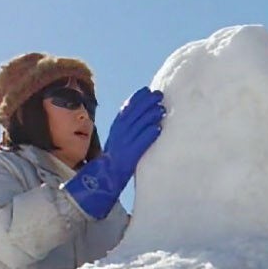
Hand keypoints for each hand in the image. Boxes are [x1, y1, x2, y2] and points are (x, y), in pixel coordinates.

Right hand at [63, 86, 164, 218]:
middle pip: (133, 114)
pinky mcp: (129, 157)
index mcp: (116, 128)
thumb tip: (142, 114)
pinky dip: (148, 135)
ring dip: (149, 116)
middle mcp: (119, 134)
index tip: (147, 90)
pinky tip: (157, 129)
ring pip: (137, 126)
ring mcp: (123, 145)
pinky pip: (139, 144)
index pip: (126, 108)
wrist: (105, 178)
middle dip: (146, 103)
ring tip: (162, 109)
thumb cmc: (117, 158)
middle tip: (159, 95)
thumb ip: (128, 128)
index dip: (137, 98)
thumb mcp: (119, 139)